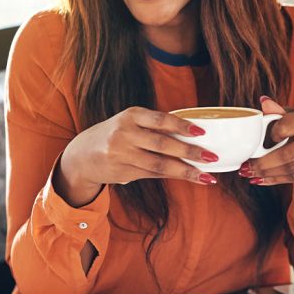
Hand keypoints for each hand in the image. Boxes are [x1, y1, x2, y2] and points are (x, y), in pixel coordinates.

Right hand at [56, 107, 219, 206]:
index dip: (181, 126)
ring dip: (186, 171)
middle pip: (163, 145)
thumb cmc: (115, 134)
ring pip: (160, 165)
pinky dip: (174, 176)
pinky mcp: (124, 173)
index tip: (201, 132)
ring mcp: (123, 155)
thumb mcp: (130, 122)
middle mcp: (125, 134)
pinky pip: (154, 174)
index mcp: (130, 116)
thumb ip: (154, 126)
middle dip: (190, 152)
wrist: (82, 155)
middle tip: (211, 157)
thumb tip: (192, 134)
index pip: (160, 120)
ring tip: (206, 176)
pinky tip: (190, 177)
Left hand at [238, 96, 293, 194]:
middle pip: (287, 154)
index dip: (271, 136)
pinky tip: (264, 180)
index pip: (285, 127)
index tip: (259, 142)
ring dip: (267, 174)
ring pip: (291, 169)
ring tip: (252, 175)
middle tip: (245, 168)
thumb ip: (277, 112)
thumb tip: (264, 102)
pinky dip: (277, 180)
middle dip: (263, 164)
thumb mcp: (292, 118)